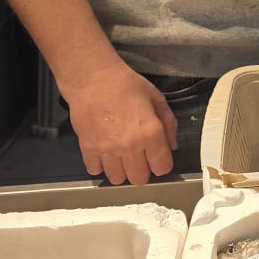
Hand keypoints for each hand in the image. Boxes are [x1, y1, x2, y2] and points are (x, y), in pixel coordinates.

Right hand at [62, 62, 177, 183]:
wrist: (93, 79)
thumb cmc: (125, 85)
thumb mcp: (156, 99)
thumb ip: (168, 124)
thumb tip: (171, 146)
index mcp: (150, 132)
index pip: (162, 167)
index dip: (162, 164)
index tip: (158, 158)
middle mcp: (129, 146)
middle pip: (139, 179)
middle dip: (143, 171)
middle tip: (140, 158)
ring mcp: (107, 149)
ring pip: (117, 179)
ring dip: (121, 170)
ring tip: (122, 156)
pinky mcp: (87, 149)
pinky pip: (95, 171)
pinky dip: (100, 165)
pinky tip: (105, 153)